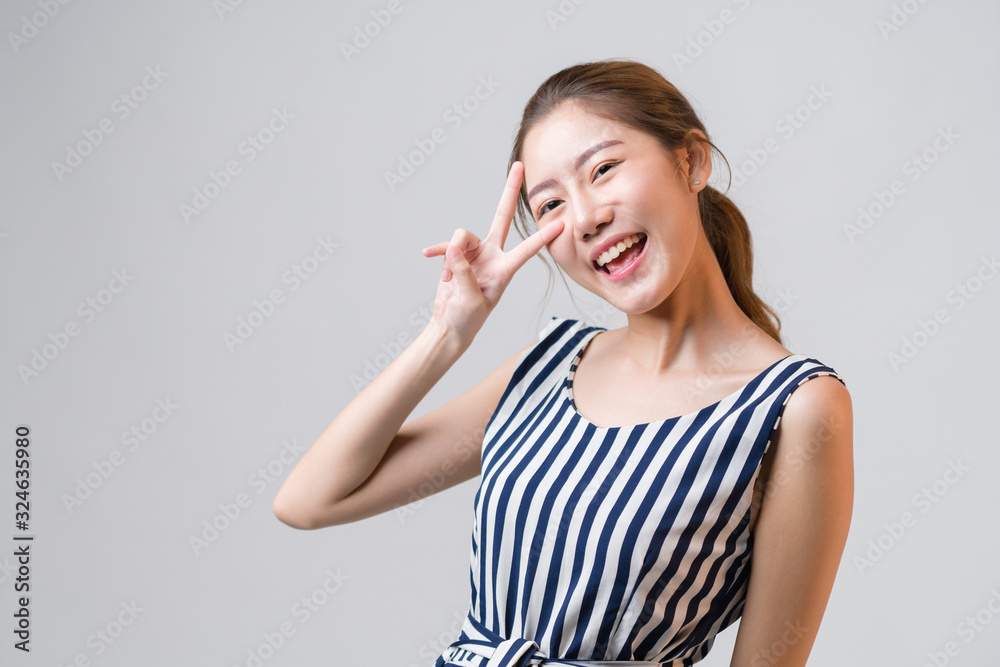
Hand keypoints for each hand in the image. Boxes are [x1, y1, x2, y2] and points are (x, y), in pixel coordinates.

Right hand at [421, 161, 564, 345]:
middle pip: (501, 215)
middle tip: (519, 165)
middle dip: (510, 190)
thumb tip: (454, 250)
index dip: (543, 237)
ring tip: (448, 277)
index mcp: (504, 270)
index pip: (527, 249)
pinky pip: (446, 244)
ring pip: (463, 234)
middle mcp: (492, 255)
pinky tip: (428, 256)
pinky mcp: (456, 255)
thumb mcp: (470, 301)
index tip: (562, 224)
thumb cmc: (467, 319)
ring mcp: (474, 253)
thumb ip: (464, 274)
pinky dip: (438, 251)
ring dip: (452, 252)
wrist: (450, 325)